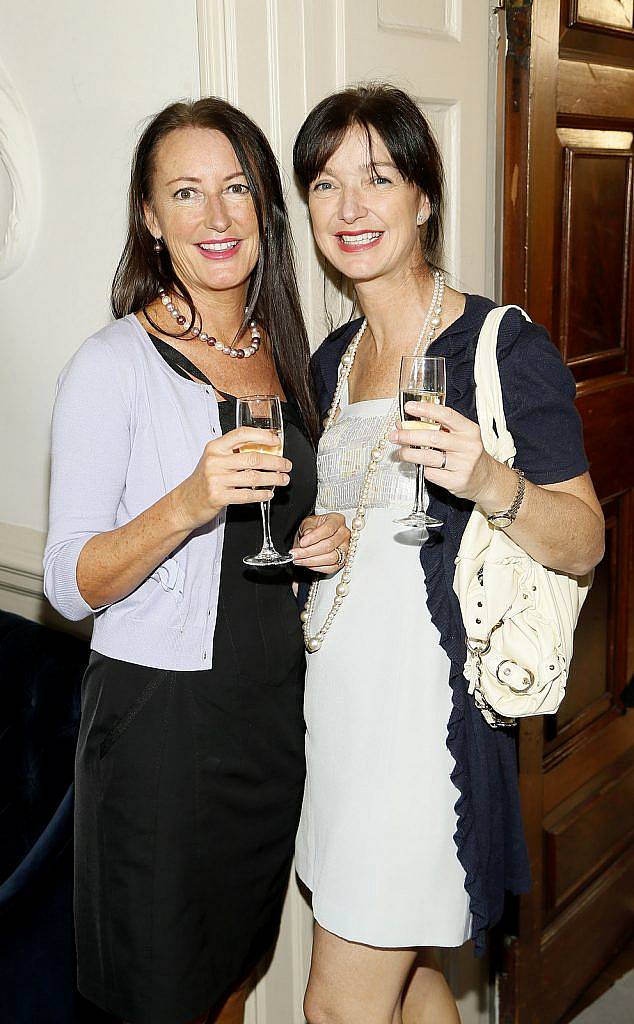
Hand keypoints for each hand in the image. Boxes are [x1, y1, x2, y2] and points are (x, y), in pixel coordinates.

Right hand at [172, 427, 291, 530]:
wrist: (184, 502)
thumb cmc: (202, 480)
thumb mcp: (213, 459)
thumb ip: (233, 452)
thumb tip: (263, 449)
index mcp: (215, 447)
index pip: (242, 434)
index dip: (262, 436)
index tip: (276, 441)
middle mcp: (215, 461)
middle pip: (253, 458)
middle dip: (275, 462)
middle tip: (287, 465)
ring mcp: (216, 479)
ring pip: (253, 477)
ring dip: (273, 479)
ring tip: (283, 479)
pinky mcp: (218, 496)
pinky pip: (246, 495)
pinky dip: (261, 494)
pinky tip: (269, 493)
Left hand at [290, 513, 349, 573]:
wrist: (318, 535)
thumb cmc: (315, 527)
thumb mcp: (308, 522)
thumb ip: (307, 528)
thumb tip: (307, 535)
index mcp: (337, 520)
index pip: (328, 529)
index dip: (314, 537)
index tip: (302, 542)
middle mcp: (344, 534)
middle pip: (329, 545)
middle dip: (309, 551)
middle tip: (296, 554)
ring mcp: (345, 548)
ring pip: (331, 558)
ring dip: (312, 561)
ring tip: (299, 560)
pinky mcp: (342, 561)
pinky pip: (331, 568)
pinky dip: (318, 567)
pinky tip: (307, 564)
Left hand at [388, 401, 496, 503]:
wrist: (486, 479)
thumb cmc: (468, 454)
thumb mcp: (460, 436)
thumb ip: (437, 428)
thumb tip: (406, 424)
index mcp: (469, 430)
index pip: (446, 415)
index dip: (426, 410)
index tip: (409, 408)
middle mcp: (468, 446)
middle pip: (432, 437)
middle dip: (409, 436)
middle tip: (395, 435)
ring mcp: (464, 465)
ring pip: (428, 457)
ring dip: (409, 454)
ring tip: (400, 452)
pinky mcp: (457, 481)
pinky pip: (431, 473)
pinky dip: (422, 468)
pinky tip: (420, 465)